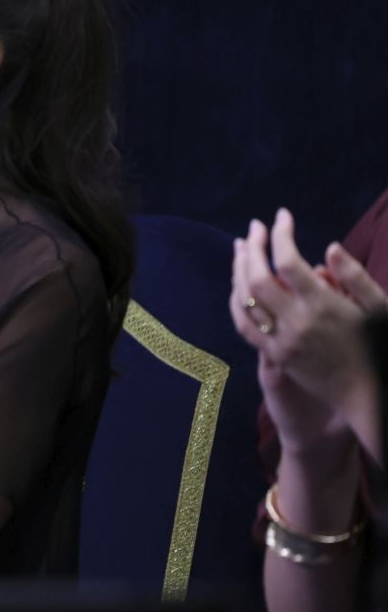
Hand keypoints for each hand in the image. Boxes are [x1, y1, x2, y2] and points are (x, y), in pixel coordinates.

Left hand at [233, 210, 382, 456]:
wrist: (370, 396)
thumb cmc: (380, 348)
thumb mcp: (379, 308)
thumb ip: (354, 276)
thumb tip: (327, 247)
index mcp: (324, 307)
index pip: (288, 262)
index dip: (281, 234)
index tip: (282, 215)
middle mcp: (296, 323)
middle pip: (257, 278)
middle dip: (253, 248)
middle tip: (255, 226)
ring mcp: (281, 341)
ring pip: (244, 301)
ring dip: (238, 270)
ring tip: (241, 248)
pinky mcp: (275, 356)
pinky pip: (244, 325)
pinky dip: (237, 300)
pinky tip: (237, 285)